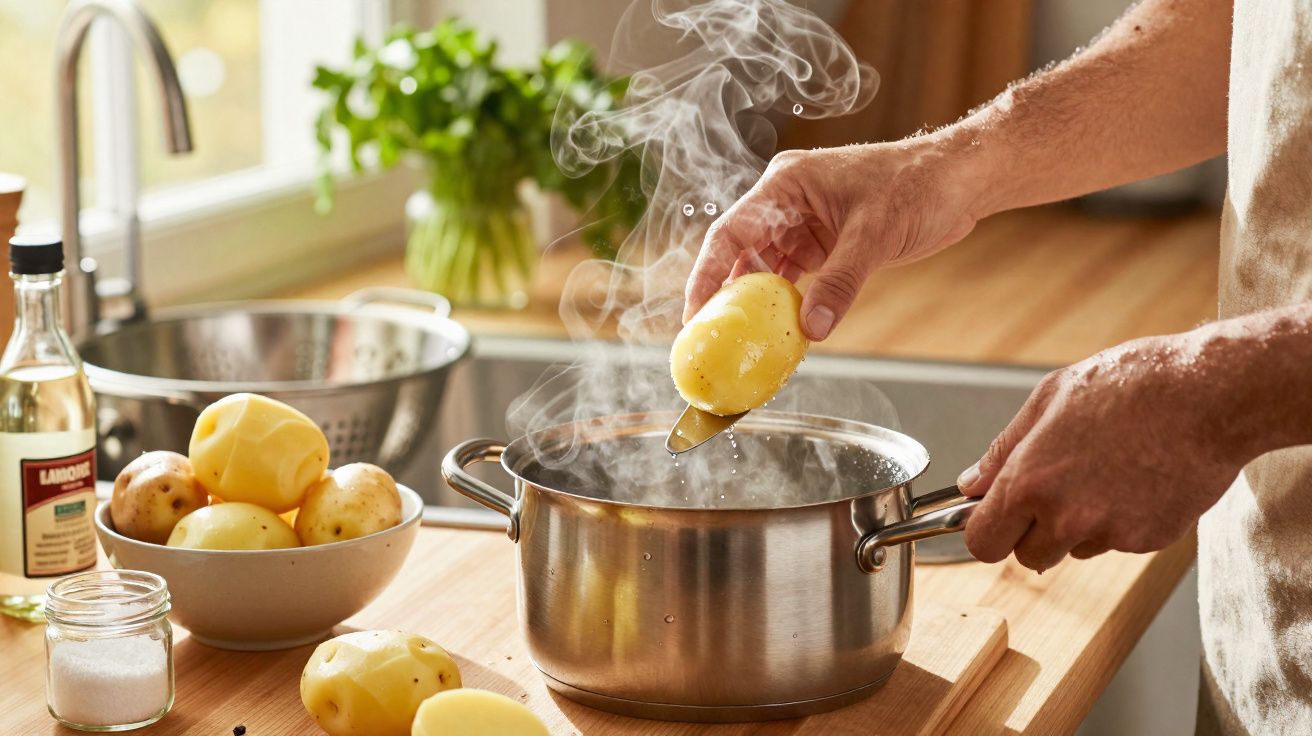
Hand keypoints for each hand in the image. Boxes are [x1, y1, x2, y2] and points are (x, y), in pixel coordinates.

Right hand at [683, 137, 985, 339]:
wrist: (959, 180)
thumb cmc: (919, 185)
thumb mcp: (875, 235)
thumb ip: (841, 283)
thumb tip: (811, 330)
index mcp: (786, 184)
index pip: (729, 232)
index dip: (706, 274)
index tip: (694, 313)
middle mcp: (786, 202)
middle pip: (740, 252)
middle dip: (725, 295)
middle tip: (712, 338)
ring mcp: (804, 222)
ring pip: (764, 268)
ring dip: (757, 302)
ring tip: (741, 340)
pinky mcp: (823, 241)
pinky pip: (792, 276)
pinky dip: (786, 302)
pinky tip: (780, 329)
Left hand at [957, 333, 1245, 571]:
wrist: (1207, 394)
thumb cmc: (1129, 384)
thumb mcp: (1048, 399)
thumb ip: (1002, 451)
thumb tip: (972, 484)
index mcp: (1030, 482)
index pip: (984, 543)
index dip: (987, 531)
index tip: (995, 517)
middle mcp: (1066, 517)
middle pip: (1027, 556)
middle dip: (1032, 532)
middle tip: (1054, 488)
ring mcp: (1110, 533)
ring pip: (1073, 550)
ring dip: (1077, 526)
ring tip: (1103, 472)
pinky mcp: (1149, 540)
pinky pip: (1117, 542)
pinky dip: (1120, 521)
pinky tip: (1135, 478)